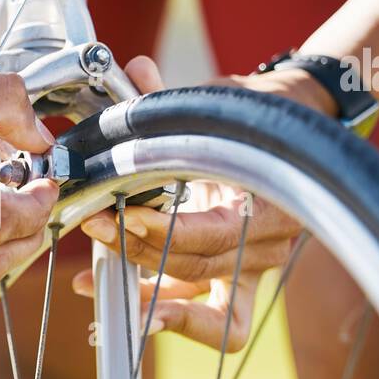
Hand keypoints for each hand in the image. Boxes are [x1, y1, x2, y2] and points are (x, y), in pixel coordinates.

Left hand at [71, 57, 313, 350]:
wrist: (289, 129)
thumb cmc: (251, 118)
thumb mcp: (215, 108)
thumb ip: (171, 99)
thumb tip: (136, 72)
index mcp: (272, 206)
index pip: (213, 237)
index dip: (164, 232)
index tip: (122, 216)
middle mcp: (266, 248)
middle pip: (198, 271)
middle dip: (140, 252)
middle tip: (96, 227)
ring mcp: (251, 269)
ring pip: (196, 300)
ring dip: (140, 293)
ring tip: (89, 281)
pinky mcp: (231, 279)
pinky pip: (193, 307)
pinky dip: (149, 304)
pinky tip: (101, 294)